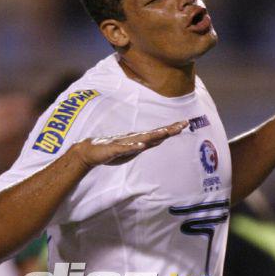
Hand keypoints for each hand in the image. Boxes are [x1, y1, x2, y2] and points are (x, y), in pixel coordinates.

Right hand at [73, 120, 188, 168]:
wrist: (89, 151)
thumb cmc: (110, 152)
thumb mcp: (130, 151)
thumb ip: (141, 146)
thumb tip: (153, 142)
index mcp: (138, 140)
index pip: (158, 134)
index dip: (171, 129)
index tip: (185, 123)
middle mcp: (134, 139)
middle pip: (155, 134)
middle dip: (169, 129)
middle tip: (184, 123)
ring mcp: (125, 143)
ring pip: (142, 139)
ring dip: (155, 135)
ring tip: (166, 132)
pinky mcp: (115, 149)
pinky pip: (125, 148)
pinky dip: (134, 146)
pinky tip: (141, 145)